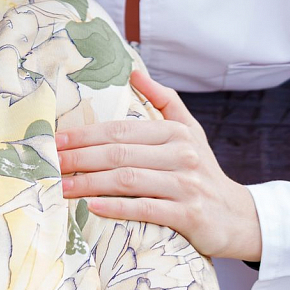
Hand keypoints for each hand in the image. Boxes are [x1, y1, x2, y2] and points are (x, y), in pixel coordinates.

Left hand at [56, 69, 262, 261]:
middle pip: (119, 154)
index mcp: (176, 131)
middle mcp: (182, 154)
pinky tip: (93, 207)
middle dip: (79, 157)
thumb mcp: (189, 130)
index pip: (121, 130)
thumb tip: (133, 71)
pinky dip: (117, 207)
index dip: (85, 134)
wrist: (239, 217)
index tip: (56, 140)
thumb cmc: (203, 171)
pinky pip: (146, 209)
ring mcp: (186, 185)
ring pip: (128, 180)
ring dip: (89, 183)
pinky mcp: (189, 215)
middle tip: (50, 163)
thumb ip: (164, 99)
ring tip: (61, 187)